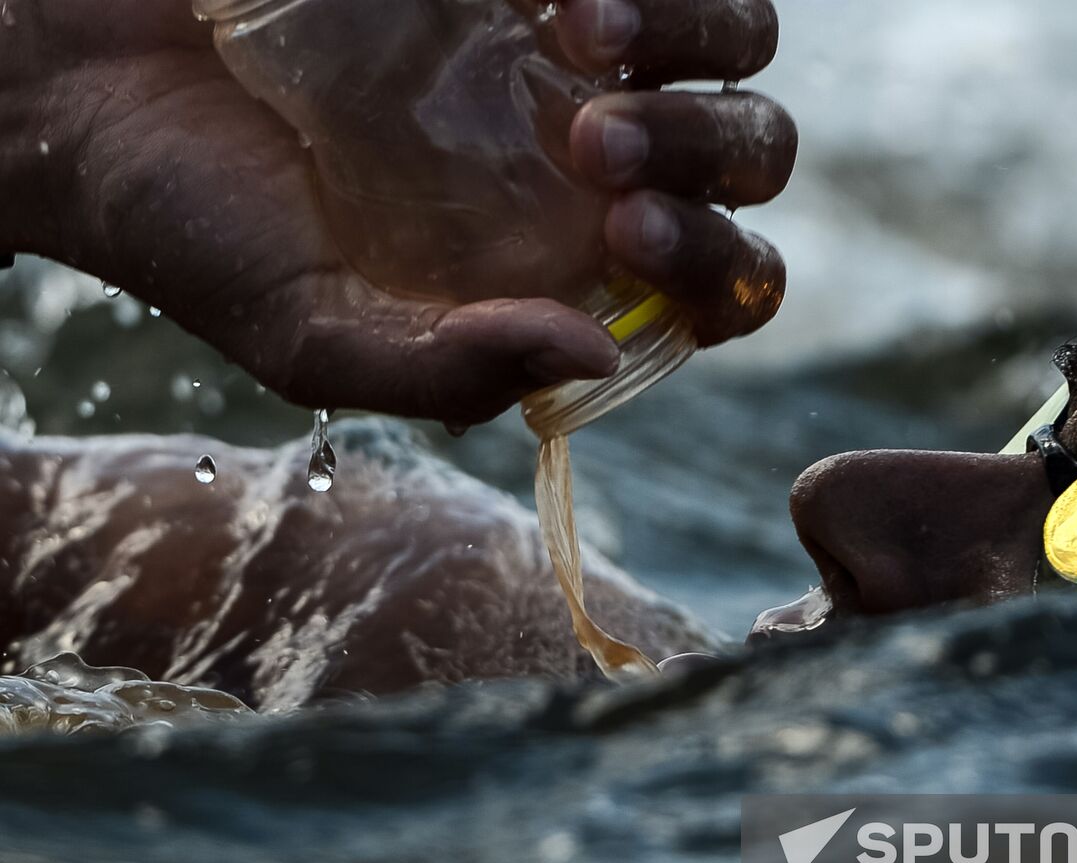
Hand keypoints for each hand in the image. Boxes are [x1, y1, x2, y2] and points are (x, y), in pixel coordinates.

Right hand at [1, 0, 795, 427]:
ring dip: (699, 45)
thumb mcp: (310, 336)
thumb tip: (594, 358)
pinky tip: (557, 3)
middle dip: (712, 158)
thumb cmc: (199, 227)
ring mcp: (570, 58)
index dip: (718, 270)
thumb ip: (446, 373)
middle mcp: (592, 170)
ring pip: (735, 44)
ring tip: (582, 42)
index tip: (630, 240)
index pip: (719, 285)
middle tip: (597, 147)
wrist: (89, 83)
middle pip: (749, 161)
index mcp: (568, 273)